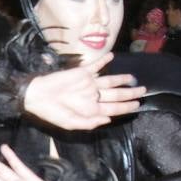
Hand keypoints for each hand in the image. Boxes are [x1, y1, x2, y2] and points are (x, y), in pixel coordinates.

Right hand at [21, 55, 146, 130]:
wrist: (37, 96)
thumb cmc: (52, 113)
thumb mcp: (71, 124)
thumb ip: (90, 122)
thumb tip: (108, 118)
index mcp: (92, 109)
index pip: (114, 107)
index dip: (127, 107)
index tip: (137, 105)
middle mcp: (93, 95)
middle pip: (116, 93)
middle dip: (130, 93)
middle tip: (143, 91)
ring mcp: (88, 83)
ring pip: (110, 80)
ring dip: (122, 78)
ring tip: (133, 78)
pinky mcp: (81, 72)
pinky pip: (95, 65)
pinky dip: (103, 61)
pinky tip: (112, 56)